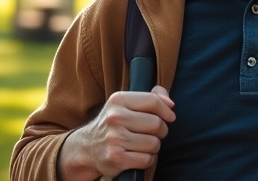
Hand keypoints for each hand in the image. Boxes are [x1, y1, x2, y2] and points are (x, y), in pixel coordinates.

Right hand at [58, 86, 176, 179]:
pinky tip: (137, 156)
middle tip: (151, 134)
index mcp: (118, 100)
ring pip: (154, 143)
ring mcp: (114, 139)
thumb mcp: (126, 105)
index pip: (153, 101)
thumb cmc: (115, 124)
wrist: (86, 148)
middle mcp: (114, 118)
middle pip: (156, 124)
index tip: (169, 117)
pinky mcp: (116, 158)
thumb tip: (170, 104)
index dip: (166, 111)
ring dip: (153, 147)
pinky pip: (147, 160)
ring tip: (142, 145)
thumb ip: (151, 97)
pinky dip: (148, 160)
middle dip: (160, 131)